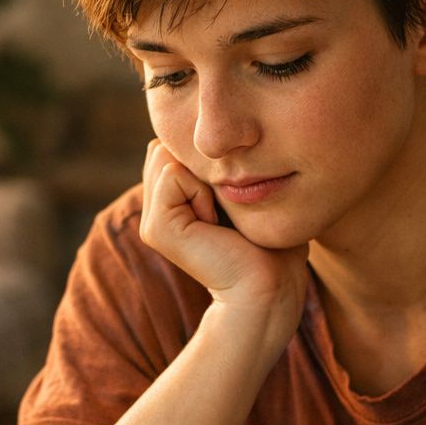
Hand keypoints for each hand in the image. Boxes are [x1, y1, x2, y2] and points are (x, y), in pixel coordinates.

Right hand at [139, 140, 308, 325]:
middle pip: (168, 146)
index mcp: (175, 201)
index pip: (177, 144)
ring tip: (221, 219)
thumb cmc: (273, 245)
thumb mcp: (248, 192)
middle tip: (226, 210)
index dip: (212, 158)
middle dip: (204, 164)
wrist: (269, 290)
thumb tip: (213, 134)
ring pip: (166, 154)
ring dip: (205, 177)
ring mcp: (152, 220)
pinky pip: (172, 173)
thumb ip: (225, 165)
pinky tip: (214, 225)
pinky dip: (201, 191)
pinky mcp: (155, 229)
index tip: (235, 201)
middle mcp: (158, 209)